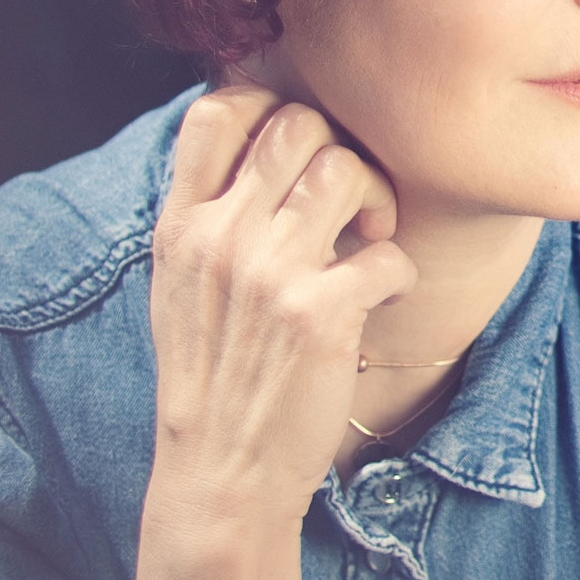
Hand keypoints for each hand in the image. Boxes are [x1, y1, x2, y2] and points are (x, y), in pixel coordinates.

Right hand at [144, 84, 414, 527]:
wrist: (220, 474)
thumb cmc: (215, 378)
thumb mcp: (183, 287)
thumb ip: (210, 216)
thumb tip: (261, 145)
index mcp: (179, 225)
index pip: (217, 110)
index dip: (272, 105)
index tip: (300, 149)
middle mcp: (219, 237)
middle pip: (298, 124)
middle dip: (340, 153)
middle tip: (351, 207)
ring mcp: (269, 272)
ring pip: (346, 168)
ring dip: (378, 200)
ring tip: (371, 244)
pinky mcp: (321, 314)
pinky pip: (389, 254)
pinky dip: (400, 275)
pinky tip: (381, 301)